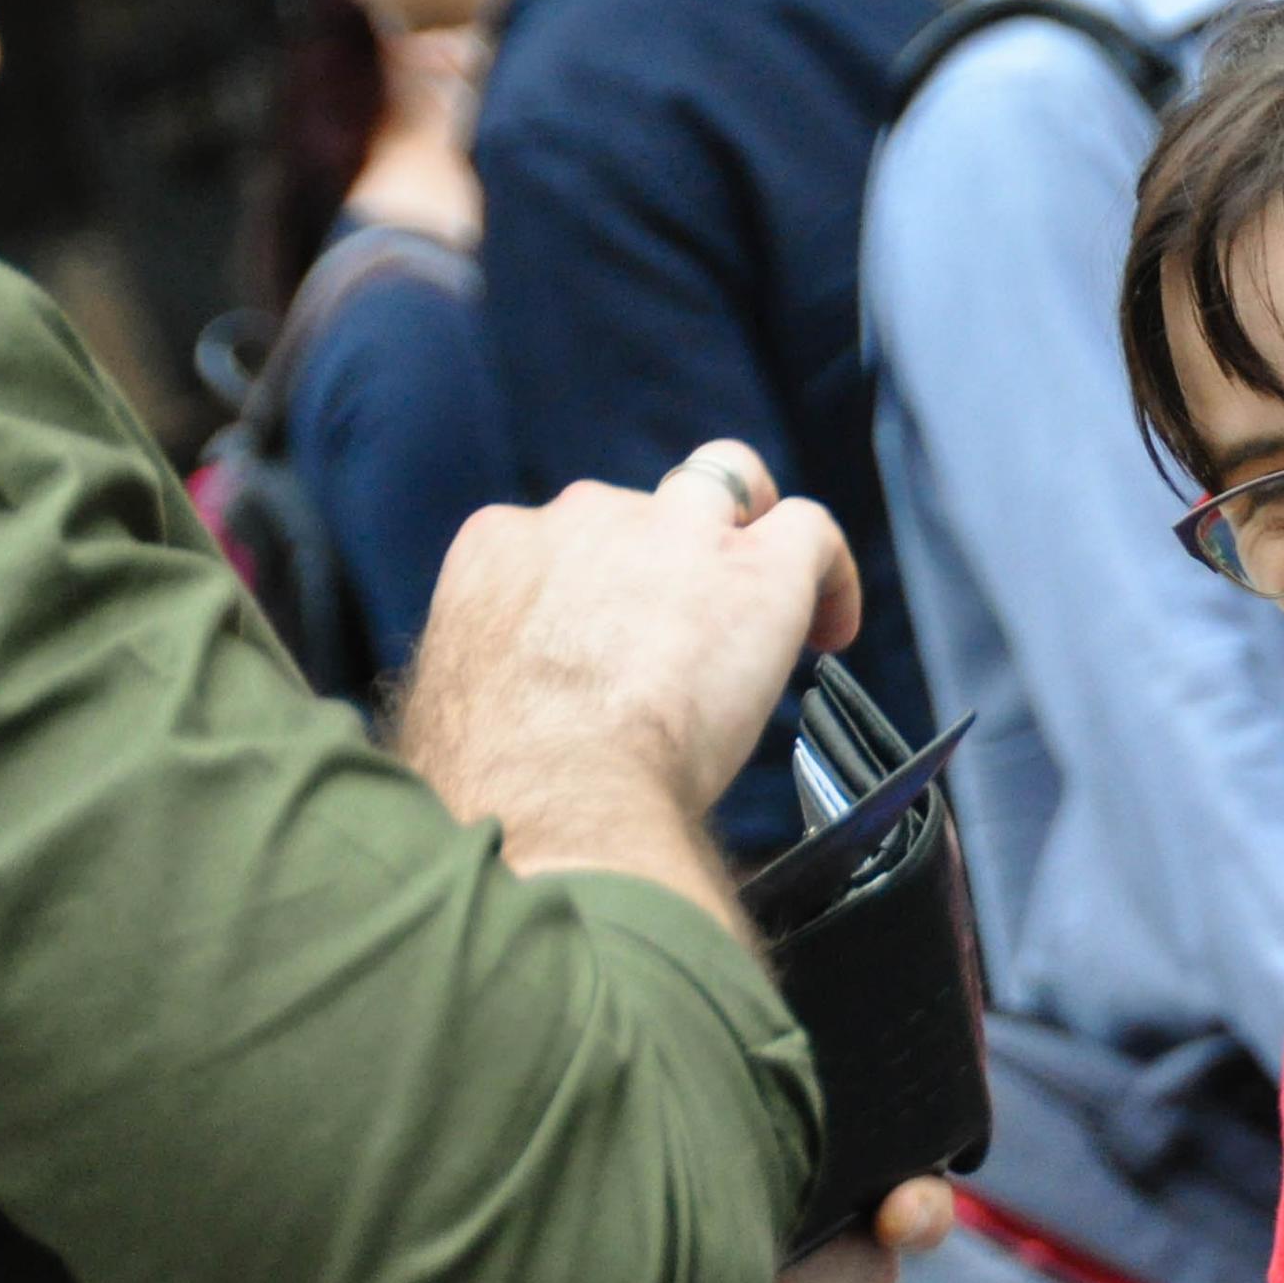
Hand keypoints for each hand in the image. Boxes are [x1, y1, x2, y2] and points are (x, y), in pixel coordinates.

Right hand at [400, 442, 861, 899]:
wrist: (551, 794)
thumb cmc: (494, 783)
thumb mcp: (452, 704)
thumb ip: (490, 674)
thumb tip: (506, 709)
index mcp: (499, 547)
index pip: (558, 540)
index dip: (594, 590)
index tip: (610, 649)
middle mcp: (583, 517)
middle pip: (640, 514)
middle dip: (663, 567)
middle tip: (683, 646)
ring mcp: (675, 531)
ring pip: (728, 488)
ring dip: (747, 536)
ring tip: (766, 606)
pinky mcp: (758, 567)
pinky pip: (811, 532)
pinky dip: (830, 573)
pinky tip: (830, 628)